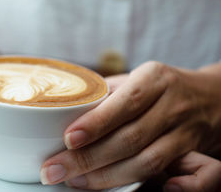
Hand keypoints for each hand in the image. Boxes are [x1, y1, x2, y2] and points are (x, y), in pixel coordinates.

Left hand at [40, 61, 220, 188]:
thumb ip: (106, 93)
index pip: (125, 102)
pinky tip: (135, 190)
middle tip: (54, 169)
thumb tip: (65, 108)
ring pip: (149, 161)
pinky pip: (196, 176)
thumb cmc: (160, 88)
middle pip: (131, 138)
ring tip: (74, 181)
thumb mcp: (135, 78)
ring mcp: (186, 131)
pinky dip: (174, 188)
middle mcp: (172, 105)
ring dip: (107, 177)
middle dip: (88, 158)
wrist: (210, 97)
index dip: (96, 123)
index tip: (68, 139)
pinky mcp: (195, 152)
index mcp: (154, 80)